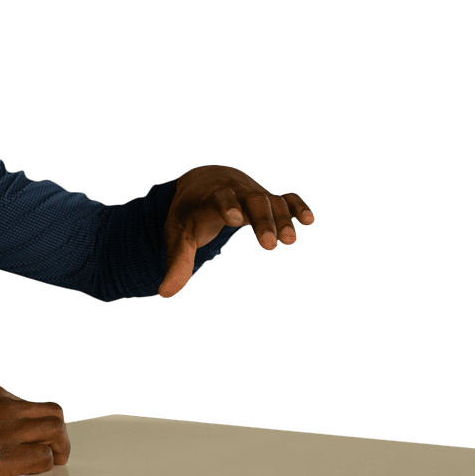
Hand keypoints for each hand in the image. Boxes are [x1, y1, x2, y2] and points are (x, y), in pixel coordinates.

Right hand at [0, 383, 69, 475]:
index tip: (36, 435)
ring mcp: (10, 431)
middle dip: (59, 432)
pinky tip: (32, 471)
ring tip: (54, 460)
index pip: (34, 404)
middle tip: (56, 448)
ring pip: (56, 432)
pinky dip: (44, 466)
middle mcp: (8, 408)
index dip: (39, 422)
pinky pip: (43, 459)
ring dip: (59, 448)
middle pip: (54, 414)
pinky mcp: (6, 457)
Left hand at [158, 164, 314, 298]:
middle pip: (252, 200)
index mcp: (209, 198)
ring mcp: (253, 194)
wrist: (205, 182)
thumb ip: (177, 262)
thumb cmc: (190, 213)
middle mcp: (235, 192)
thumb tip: (164, 293)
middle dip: (261, 220)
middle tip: (269, 245)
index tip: (234, 219)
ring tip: (290, 241)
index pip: (219, 198)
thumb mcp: (178, 235)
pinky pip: (286, 199)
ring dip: (282, 219)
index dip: (226, 205)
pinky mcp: (268, 199)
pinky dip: (297, 207)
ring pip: (271, 201)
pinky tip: (310, 220)